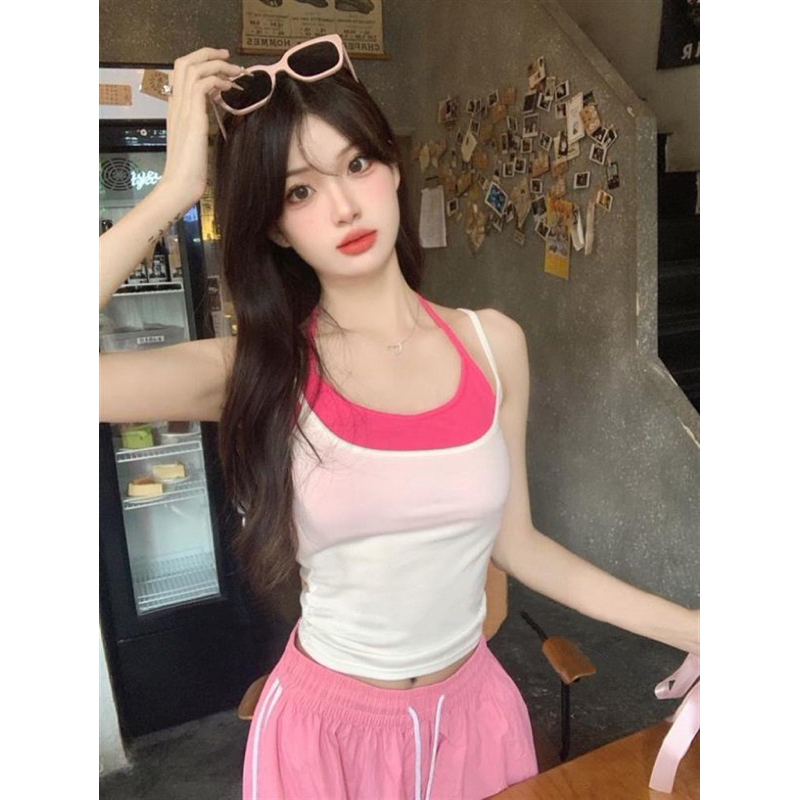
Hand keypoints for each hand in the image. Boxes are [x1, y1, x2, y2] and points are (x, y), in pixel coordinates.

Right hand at [160, 47, 243, 209]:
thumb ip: (200, 122)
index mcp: (175, 108)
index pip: (182, 71)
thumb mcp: (196, 140)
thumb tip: (214, 111)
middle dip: (209, 54)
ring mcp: (181, 109)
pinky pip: (201, 84)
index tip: (222, 67)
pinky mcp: (192, 117)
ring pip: (193, 67)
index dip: (201, 62)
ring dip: (217, 65)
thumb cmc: (190, 169)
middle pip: (184, 61)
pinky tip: (230, 89)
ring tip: (236, 72)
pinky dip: (217, 80)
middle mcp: (176, 103)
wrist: (180, 185)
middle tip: (229, 58)